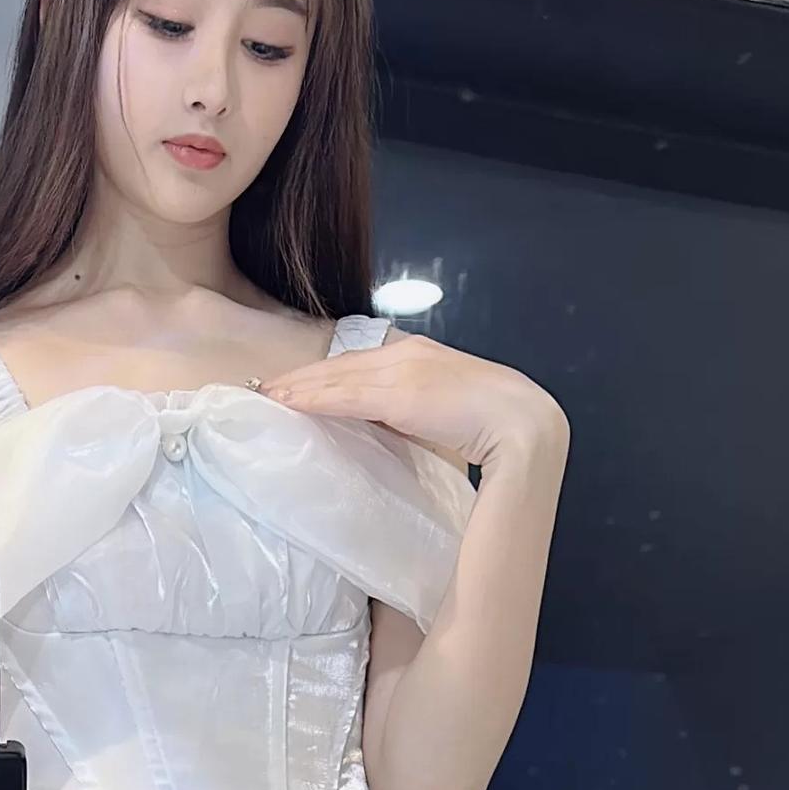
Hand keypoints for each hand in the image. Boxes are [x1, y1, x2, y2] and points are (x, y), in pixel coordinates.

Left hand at [260, 330, 566, 477]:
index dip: (326, 374)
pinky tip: (287, 403)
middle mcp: (409, 353)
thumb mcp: (444, 417)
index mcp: (422, 358)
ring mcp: (403, 368)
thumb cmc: (491, 427)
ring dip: (299, 386)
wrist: (522, 424)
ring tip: (267, 396)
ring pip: (338, 374)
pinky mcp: (399, 392)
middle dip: (303, 376)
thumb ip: (413, 418)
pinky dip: (313, 397)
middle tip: (266, 388)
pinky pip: (345, 394)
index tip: (296, 386)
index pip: (362, 362)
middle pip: (342, 363)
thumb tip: (385, 436)